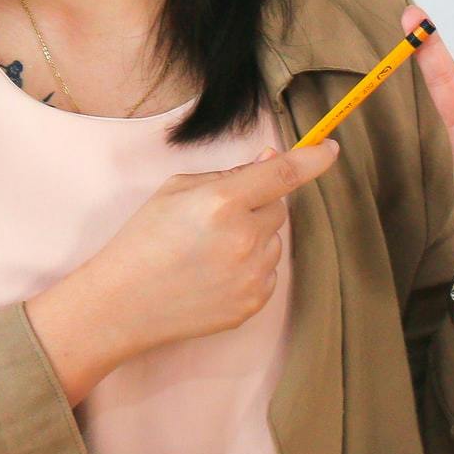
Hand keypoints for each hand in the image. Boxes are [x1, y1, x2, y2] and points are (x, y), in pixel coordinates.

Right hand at [88, 141, 340, 350]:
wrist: (123, 304)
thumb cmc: (143, 241)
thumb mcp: (175, 191)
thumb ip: (229, 174)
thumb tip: (271, 160)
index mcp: (222, 202)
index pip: (283, 174)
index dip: (313, 158)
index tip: (330, 149)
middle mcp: (244, 238)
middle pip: (279, 208)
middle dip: (258, 205)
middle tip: (216, 218)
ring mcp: (251, 275)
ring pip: (274, 241)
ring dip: (254, 238)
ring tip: (209, 252)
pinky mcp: (253, 303)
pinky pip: (268, 272)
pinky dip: (250, 267)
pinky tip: (214, 274)